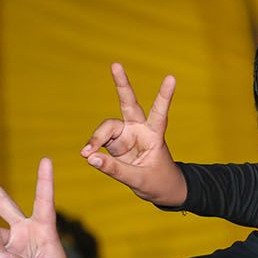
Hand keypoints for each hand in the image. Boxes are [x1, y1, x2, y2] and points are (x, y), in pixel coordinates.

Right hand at [79, 62, 186, 206]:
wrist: (161, 192)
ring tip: (86, 153)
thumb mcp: (140, 180)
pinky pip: (99, 141)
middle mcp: (139, 130)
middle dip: (122, 84)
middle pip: (129, 103)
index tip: (171, 77)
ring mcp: (126, 136)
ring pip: (107, 127)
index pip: (159, 112)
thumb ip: (115, 169)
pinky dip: (92, 147)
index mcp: (155, 135)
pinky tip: (87, 154)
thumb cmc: (159, 183)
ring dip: (96, 138)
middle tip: (115, 65)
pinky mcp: (115, 144)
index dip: (164, 95)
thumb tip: (89, 156)